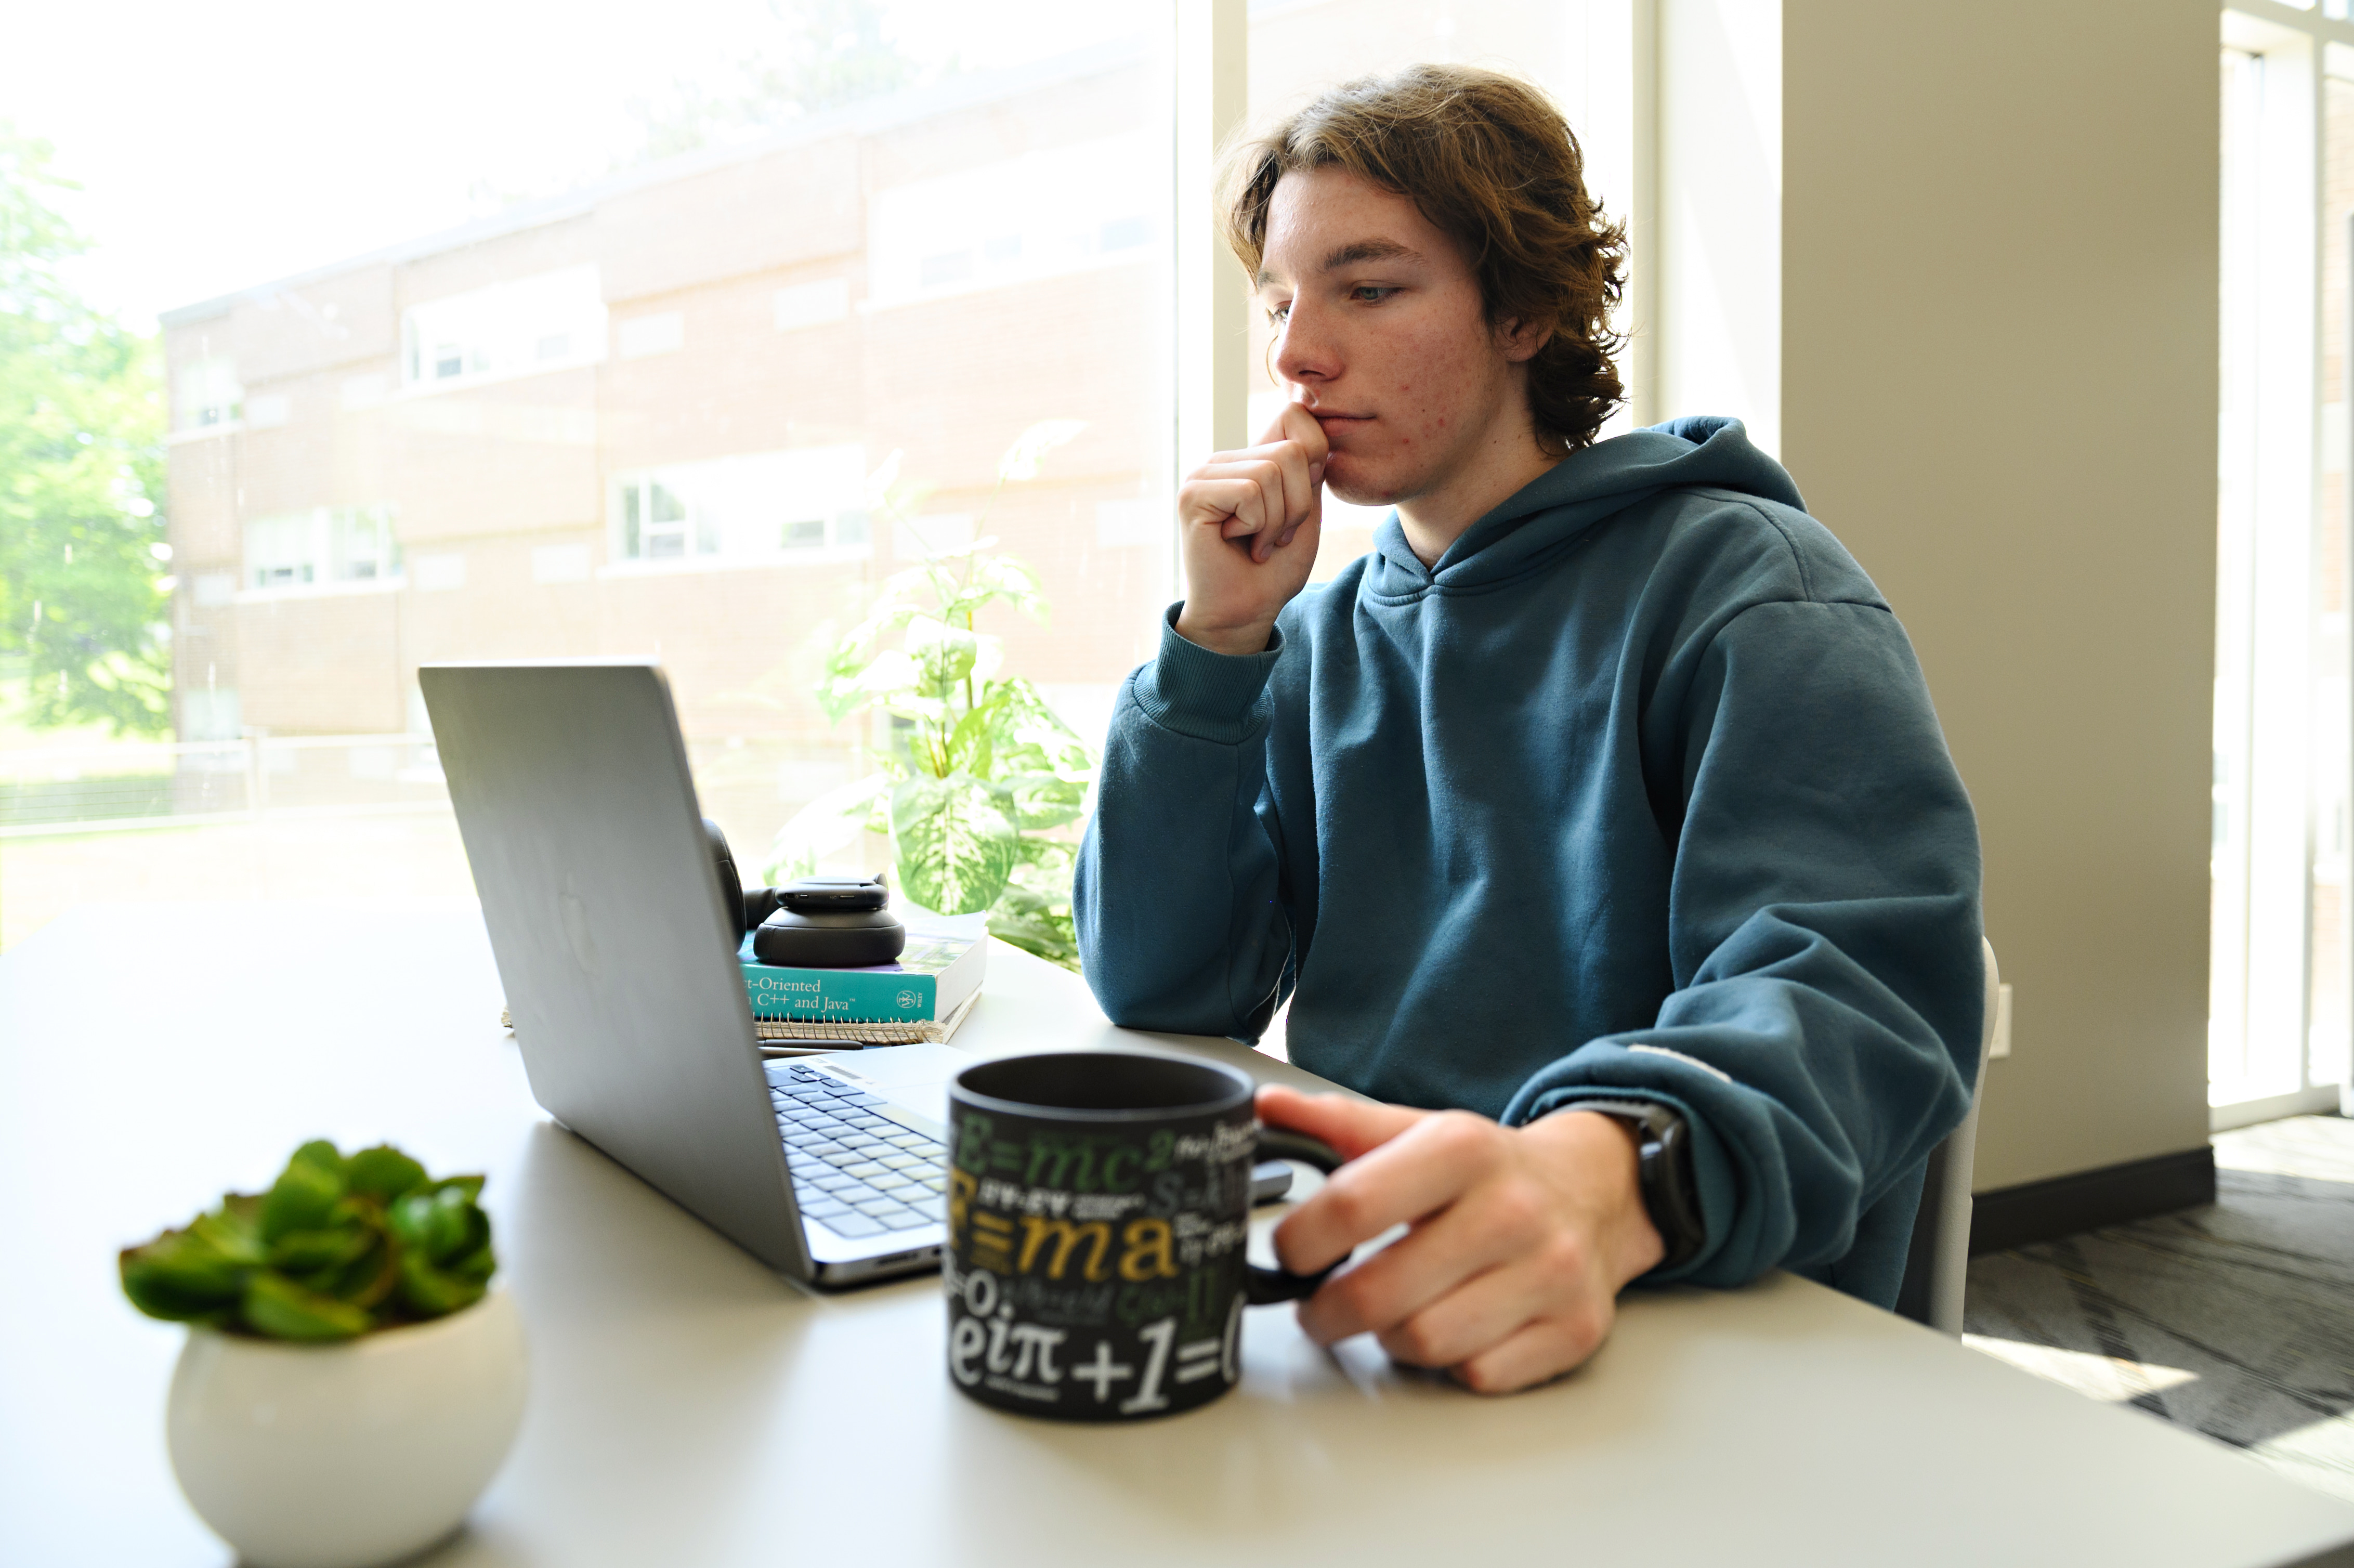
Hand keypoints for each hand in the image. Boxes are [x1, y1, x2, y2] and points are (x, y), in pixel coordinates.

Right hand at [1172, 403, 1328, 656]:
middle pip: (1292, 451)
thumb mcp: (1305, 510)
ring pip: (1272, 471)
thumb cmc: (1274, 569)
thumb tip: (1317, 423)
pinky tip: (1237, 543)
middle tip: (1275, 536)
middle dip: (1298, 505)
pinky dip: (1257, 526)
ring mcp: (1204, 474)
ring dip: (1277, 521)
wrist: (1244, 612)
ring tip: (1257, 542)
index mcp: (1250, 457)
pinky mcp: (1193, 495)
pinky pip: (1250, 492)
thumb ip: (1309, 468)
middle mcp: (1224, 460)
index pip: (1295, 415)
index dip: (1315, 459)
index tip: (1298, 508)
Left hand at [1258, 1085, 1665, 1393]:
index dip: (1300, 1242)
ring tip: (1390, 1313)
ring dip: (1390, 1339)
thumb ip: (1339, 1125)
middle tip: (1318, 1307)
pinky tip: (1451, 1328)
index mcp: (1463, 1148)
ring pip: (1425, 1344)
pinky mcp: (1576, 1329)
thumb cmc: (1487, 1169)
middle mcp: (1513, 1209)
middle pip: (1379, 1295)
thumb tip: (1263, 1107)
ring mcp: (1550, 1274)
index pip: (1352, 1205)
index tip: (1290, 1253)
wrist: (1594, 1190)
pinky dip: (1452, 1363)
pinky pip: (1478, 1376)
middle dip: (1327, 1312)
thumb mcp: (1419, 1130)